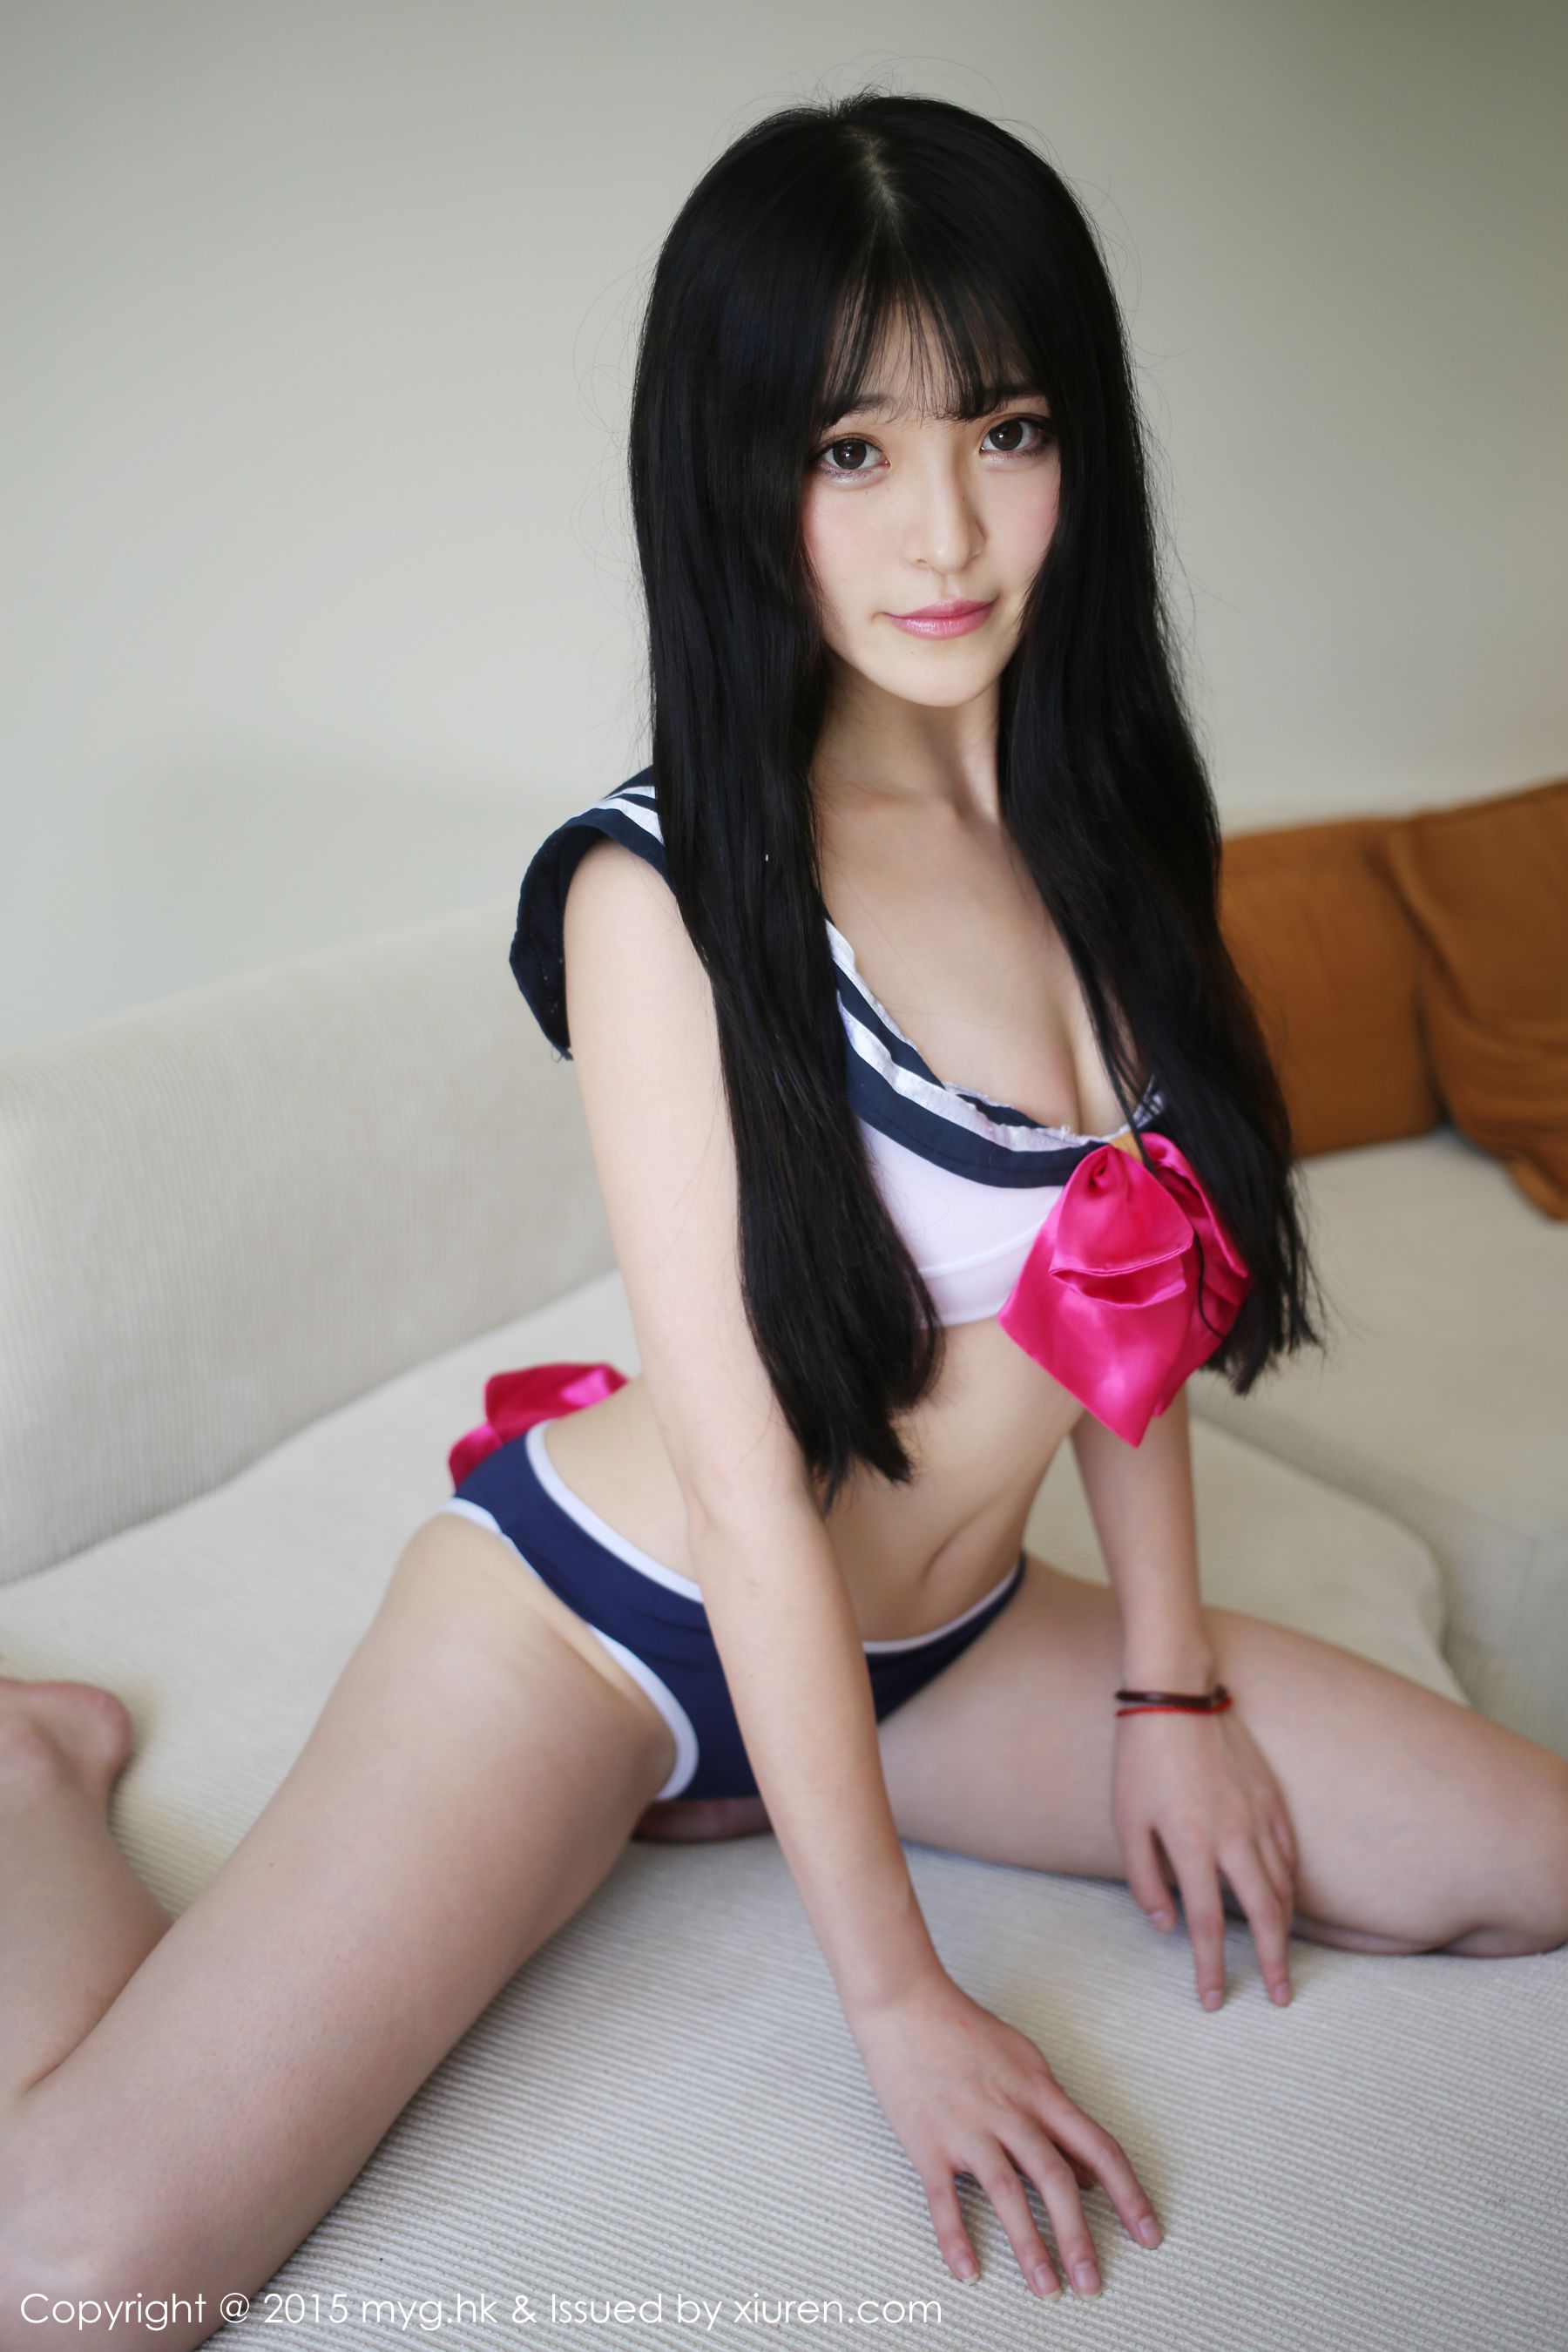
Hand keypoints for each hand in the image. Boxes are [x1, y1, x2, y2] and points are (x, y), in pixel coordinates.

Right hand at [845, 1968, 1162, 2297]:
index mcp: (1040, 2093)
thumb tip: (1087, 2172)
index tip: (1148, 2233)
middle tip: (1091, 2284)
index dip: (1129, 2194)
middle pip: (1055, 2180)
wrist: (905, 2003)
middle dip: (1078, 2237)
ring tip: (1045, 2288)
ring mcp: (968, 2128)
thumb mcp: (1026, 2064)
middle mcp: (1010, 2113)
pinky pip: (944, 2198)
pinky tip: (967, 2270)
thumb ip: (1057, 2117)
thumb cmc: (966, 2031)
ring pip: (1007, 2194)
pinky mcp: (928, 2142)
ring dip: (1029, 2246)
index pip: (1099, 2148)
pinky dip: (956, 2237)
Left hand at [1112, 1701, 1298, 2007]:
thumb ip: (1146, 1879)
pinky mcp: (1271, 1797)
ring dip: (1284, 1927)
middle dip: (1273, 1962)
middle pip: (1264, 1916)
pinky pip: (1290, 1852)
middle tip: (1280, 1996)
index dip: (1210, 1968)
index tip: (1214, 2000)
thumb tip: (1167, 1925)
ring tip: (1281, 1955)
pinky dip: (1291, 1883)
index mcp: (1192, 1846)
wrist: (1174, 1695)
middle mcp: (1234, 1837)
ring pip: (1283, 1886)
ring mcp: (1259, 1816)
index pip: (1205, 1925)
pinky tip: (1286, 1898)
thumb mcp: (1126, 1822)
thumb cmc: (1141, 1760)